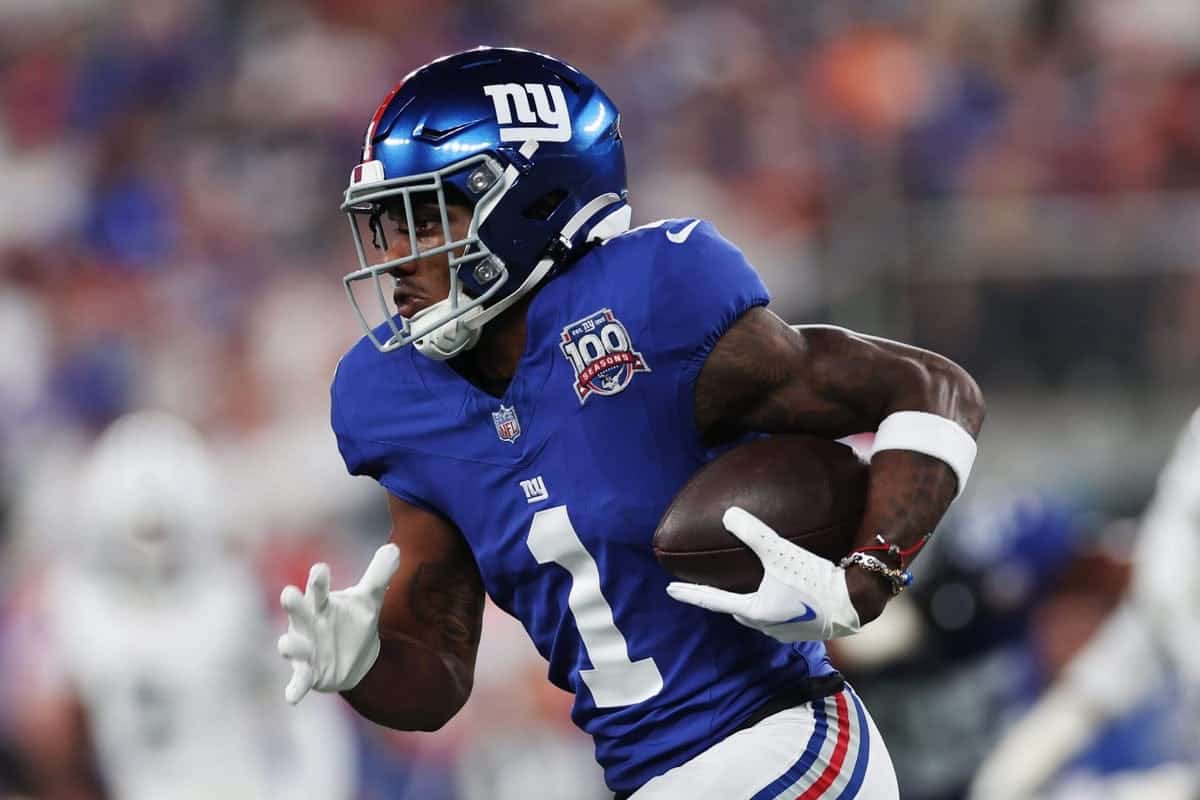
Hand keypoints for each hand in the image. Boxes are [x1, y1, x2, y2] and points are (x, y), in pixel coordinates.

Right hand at [277, 544, 399, 703]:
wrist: (355, 659)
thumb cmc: (352, 622)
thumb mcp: (369, 600)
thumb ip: (379, 575)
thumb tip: (396, 549)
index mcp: (322, 604)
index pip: (318, 588)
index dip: (319, 579)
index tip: (321, 568)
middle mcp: (309, 624)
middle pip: (299, 611)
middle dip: (293, 604)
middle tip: (289, 593)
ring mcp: (306, 649)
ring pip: (293, 645)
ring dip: (289, 645)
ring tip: (286, 643)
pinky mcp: (308, 673)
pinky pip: (298, 681)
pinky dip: (294, 688)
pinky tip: (291, 697)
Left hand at [665, 507, 860, 641]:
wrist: (856, 603)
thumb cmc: (816, 580)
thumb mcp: (781, 552)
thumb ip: (753, 533)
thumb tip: (728, 514)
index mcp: (755, 611)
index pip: (713, 601)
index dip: (690, 593)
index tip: (670, 590)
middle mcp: (766, 626)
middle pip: (737, 611)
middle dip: (724, 600)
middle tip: (713, 586)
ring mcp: (786, 631)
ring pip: (759, 615)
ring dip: (751, 602)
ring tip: (750, 585)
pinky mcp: (805, 629)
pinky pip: (779, 615)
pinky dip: (773, 603)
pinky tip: (782, 590)